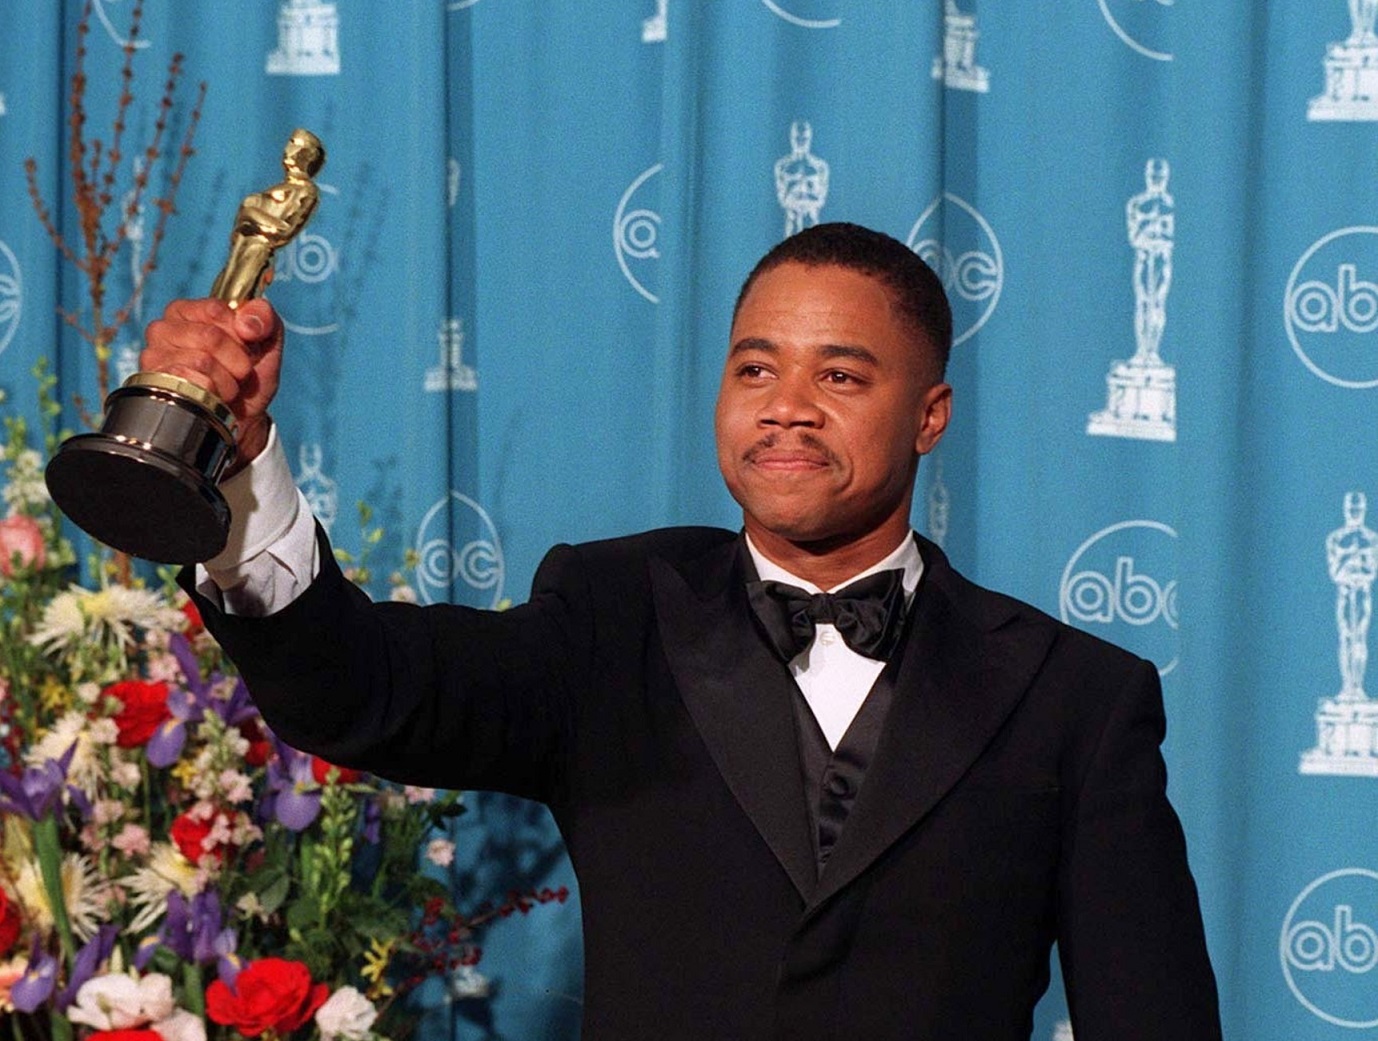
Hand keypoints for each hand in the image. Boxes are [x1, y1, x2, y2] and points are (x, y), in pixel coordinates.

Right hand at [141, 297, 283, 471]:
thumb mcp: (268, 338)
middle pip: (210, 336)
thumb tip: (246, 324)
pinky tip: (214, 396)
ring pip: (202, 361)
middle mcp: (163, 328)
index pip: (216, 310)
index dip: (240, 333)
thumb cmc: (250, 371)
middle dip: (237, 359)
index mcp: (187, 310)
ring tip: (228, 385)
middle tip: (239, 370)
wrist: (244, 415)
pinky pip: (192, 383)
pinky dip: (214, 393)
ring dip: (228, 380)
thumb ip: (264, 317)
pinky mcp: (156, 384)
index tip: (246, 345)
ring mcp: (154, 356)